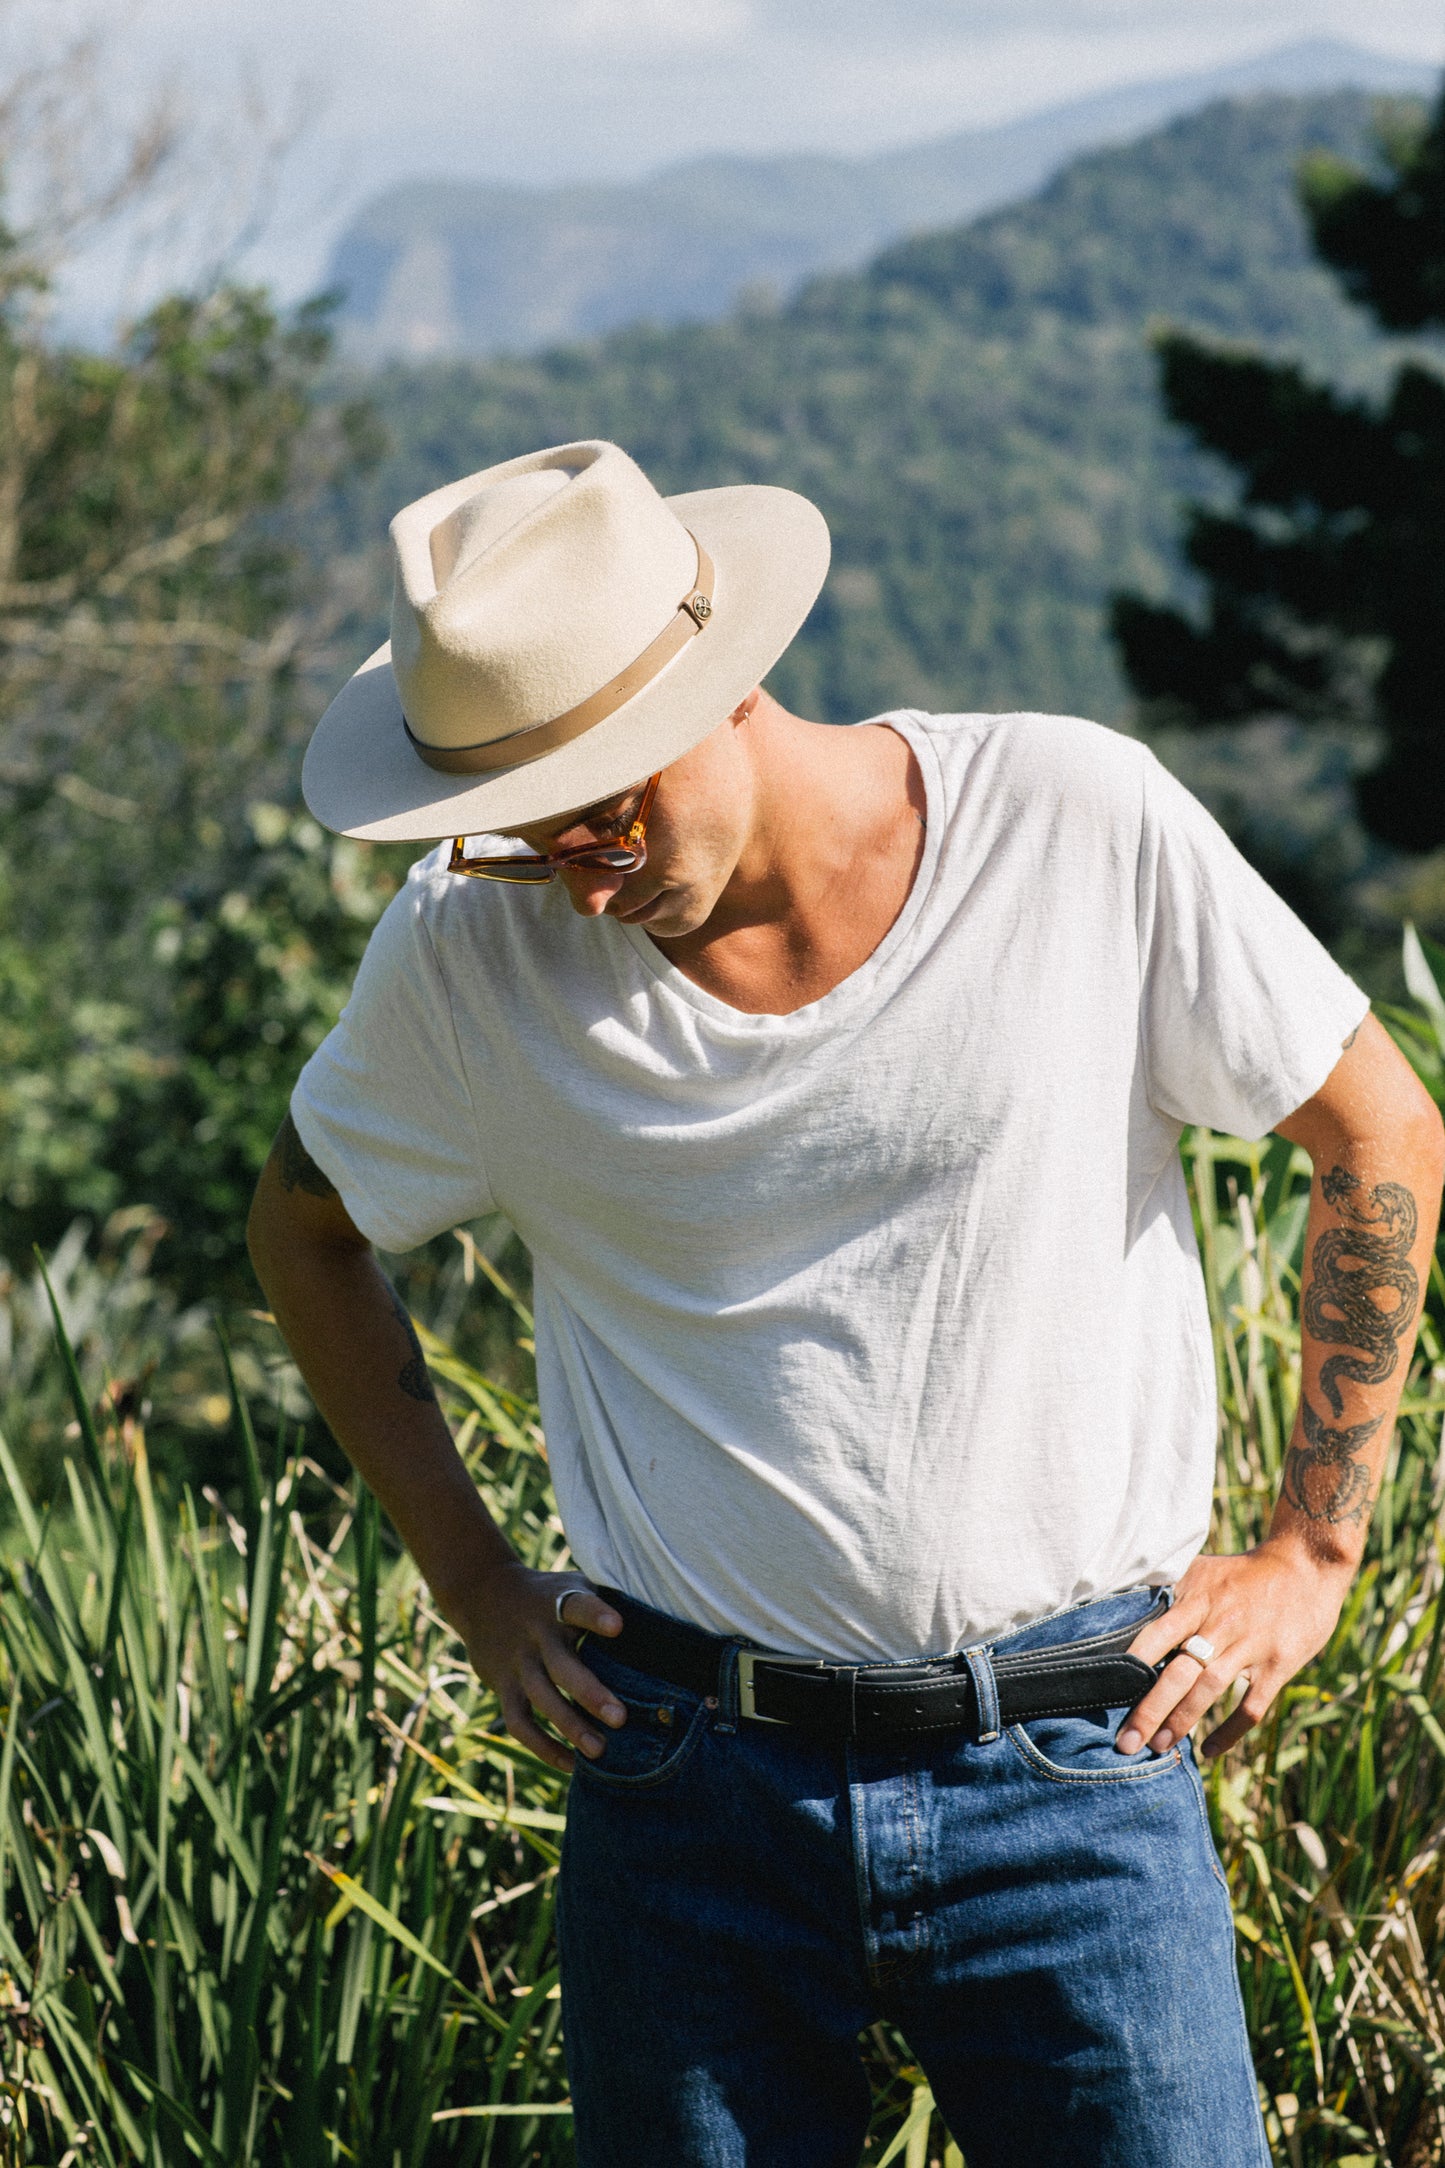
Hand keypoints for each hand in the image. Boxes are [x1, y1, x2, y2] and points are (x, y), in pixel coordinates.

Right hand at [448, 1564, 626, 1773]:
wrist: (482, 1593)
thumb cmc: (546, 1594)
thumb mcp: (570, 1584)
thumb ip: (602, 1600)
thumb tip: (656, 1620)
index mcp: (558, 1604)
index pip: (577, 1606)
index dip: (596, 1616)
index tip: (619, 1627)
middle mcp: (536, 1635)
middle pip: (561, 1665)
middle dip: (589, 1693)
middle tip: (621, 1719)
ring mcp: (518, 1662)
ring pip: (541, 1698)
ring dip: (569, 1727)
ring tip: (599, 1751)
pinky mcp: (502, 1686)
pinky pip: (519, 1722)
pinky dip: (542, 1746)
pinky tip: (570, 1763)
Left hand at [1118, 1541, 1351, 1759]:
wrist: (1306, 1565)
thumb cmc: (1245, 1573)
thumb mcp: (1204, 1570)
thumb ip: (1170, 1590)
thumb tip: (1123, 1604)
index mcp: (1197, 1599)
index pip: (1156, 1634)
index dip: (1131, 1665)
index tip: (1105, 1692)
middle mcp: (1220, 1622)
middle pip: (1178, 1671)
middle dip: (1149, 1709)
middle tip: (1127, 1741)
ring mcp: (1250, 1645)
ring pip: (1209, 1690)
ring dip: (1182, 1721)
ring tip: (1159, 1746)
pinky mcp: (1278, 1664)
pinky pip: (1251, 1706)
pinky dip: (1229, 1732)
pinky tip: (1209, 1750)